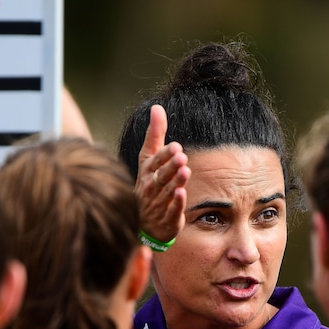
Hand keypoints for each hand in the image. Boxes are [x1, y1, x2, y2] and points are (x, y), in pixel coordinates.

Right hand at [135, 105, 190, 242]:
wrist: (143, 221)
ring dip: (176, 182)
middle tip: (181, 157)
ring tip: (185, 171)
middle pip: (161, 176)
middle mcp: (151, 187)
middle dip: (170, 166)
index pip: (155, 162)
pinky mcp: (167, 218)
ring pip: (167, 192)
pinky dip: (176, 203)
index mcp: (147, 172)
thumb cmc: (148, 184)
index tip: (176, 147)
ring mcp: (158, 203)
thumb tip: (157, 107)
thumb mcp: (149, 158)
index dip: (165, 155)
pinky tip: (183, 194)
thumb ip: (155, 134)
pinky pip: (171, 210)